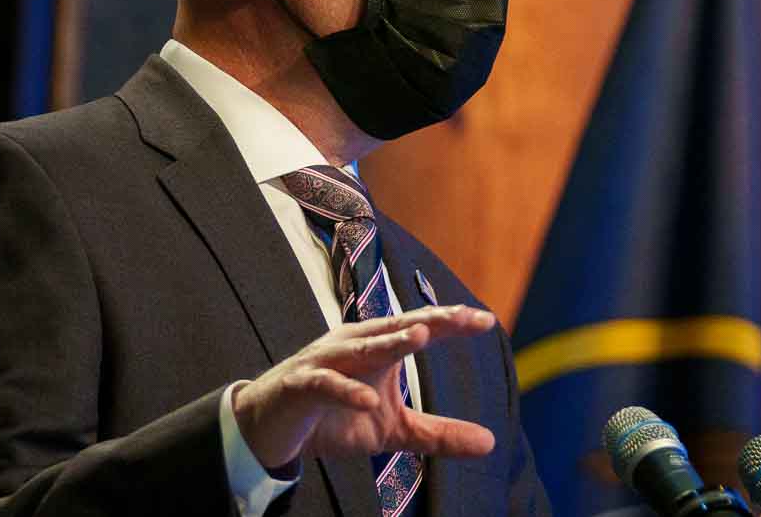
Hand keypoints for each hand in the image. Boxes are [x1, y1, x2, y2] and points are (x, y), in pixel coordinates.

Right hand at [230, 305, 498, 470]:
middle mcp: (352, 345)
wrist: (270, 429)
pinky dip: (346, 391)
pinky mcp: (300, 386)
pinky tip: (369, 401)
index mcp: (375, 346)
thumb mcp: (392, 429)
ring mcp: (325, 363)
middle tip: (462, 317)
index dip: (449, 322)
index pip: (417, 328)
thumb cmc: (333, 418)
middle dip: (429, 321)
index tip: (486, 320)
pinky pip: (325, 384)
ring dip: (389, 341)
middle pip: (394, 328)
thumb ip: (437, 433)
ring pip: (361, 347)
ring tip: (420, 336)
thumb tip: (490, 442)